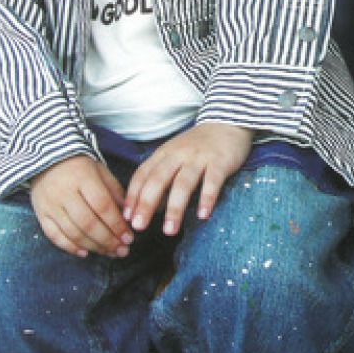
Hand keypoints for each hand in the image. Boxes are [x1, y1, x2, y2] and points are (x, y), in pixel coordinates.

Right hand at [29, 155, 134, 257]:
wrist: (46, 159)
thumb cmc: (79, 166)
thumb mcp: (101, 171)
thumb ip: (114, 192)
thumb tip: (127, 217)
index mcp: (83, 178)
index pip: (102, 206)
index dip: (116, 225)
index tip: (129, 238)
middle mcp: (64, 193)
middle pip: (88, 223)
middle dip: (108, 240)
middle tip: (122, 250)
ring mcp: (50, 205)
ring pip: (72, 233)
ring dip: (93, 247)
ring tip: (109, 253)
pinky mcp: (41, 214)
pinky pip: (54, 236)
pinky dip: (70, 247)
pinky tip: (85, 253)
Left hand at [123, 122, 254, 235]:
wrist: (227, 122)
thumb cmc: (197, 145)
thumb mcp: (174, 155)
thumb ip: (161, 177)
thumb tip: (150, 208)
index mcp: (164, 153)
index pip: (143, 175)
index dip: (133, 196)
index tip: (127, 217)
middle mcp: (178, 155)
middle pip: (159, 180)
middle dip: (147, 204)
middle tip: (139, 226)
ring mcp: (199, 158)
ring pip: (183, 183)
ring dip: (175, 208)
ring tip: (169, 230)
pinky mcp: (220, 161)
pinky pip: (212, 182)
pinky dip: (207, 198)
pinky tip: (203, 215)